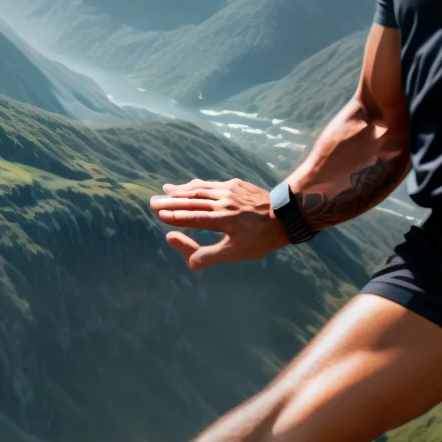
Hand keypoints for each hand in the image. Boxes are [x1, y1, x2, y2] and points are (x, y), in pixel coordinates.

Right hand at [150, 178, 288, 269]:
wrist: (288, 214)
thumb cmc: (261, 238)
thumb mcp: (235, 253)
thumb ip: (206, 255)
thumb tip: (187, 257)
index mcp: (222, 220)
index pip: (192, 217)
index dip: (174, 216)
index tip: (158, 214)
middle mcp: (222, 202)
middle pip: (192, 201)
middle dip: (171, 202)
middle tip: (153, 201)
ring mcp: (229, 191)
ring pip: (199, 190)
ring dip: (181, 191)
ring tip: (166, 190)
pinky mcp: (236, 184)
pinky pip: (211, 184)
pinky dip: (197, 185)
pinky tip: (190, 185)